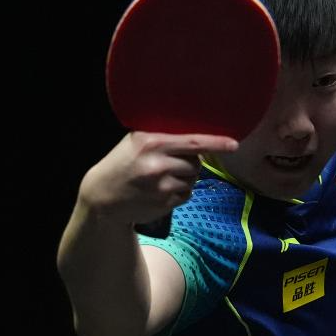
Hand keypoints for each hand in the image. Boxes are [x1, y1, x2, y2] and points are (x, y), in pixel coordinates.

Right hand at [78, 131, 237, 225]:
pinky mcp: (164, 204)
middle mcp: (157, 164)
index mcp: (151, 143)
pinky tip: (161, 190)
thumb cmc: (123, 163)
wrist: (102, 196)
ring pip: (193, 179)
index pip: (192, 141)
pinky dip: (180, 192)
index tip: (234, 144)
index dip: (216, 143)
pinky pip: (186, 195)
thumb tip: (199, 131)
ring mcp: (161, 186)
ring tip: (163, 177)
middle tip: (171, 163)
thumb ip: (164, 135)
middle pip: (196, 162)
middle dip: (190, 163)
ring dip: (185, 178)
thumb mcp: (136, 141)